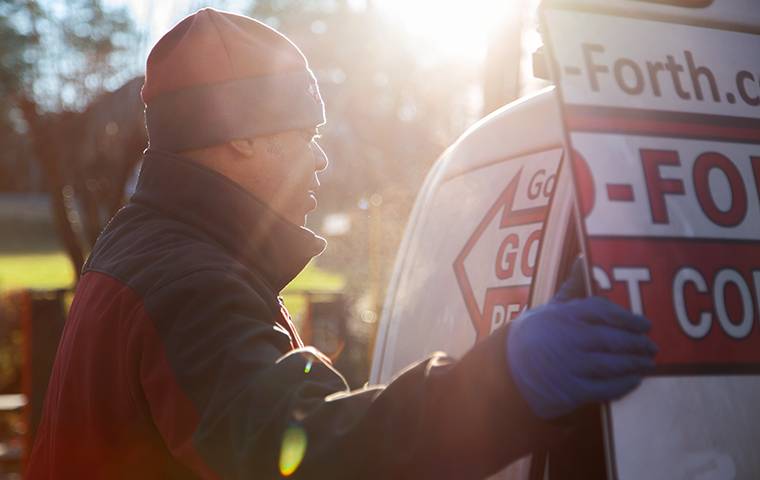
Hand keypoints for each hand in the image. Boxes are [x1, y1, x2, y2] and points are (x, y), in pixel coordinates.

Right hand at [506, 265, 657, 418]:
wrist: (507, 369)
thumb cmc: (535, 335)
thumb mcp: (550, 308)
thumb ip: (573, 288)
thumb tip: (583, 258)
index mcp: (564, 315)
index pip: (603, 311)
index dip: (628, 318)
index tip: (645, 324)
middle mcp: (568, 339)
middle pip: (614, 338)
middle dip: (638, 344)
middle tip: (652, 347)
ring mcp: (570, 366)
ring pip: (614, 364)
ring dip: (636, 364)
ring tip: (648, 363)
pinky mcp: (571, 391)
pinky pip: (606, 388)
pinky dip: (625, 384)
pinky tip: (634, 380)